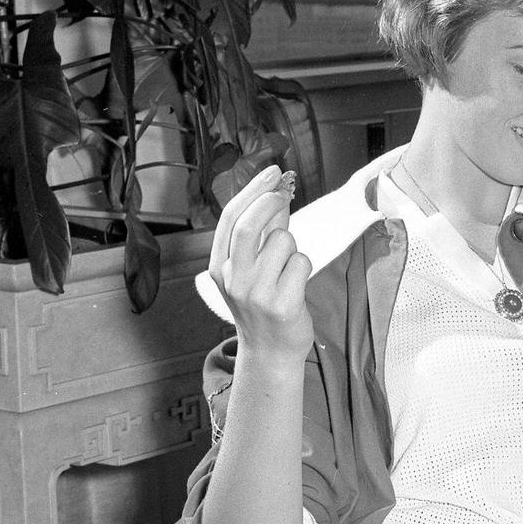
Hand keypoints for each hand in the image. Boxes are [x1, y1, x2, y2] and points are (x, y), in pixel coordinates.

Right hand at [208, 164, 314, 365]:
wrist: (270, 351)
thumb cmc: (264, 304)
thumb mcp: (250, 269)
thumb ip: (261, 234)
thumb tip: (278, 193)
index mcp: (219, 266)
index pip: (231, 218)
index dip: (253, 190)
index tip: (272, 172)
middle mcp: (232, 278)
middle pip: (250, 224)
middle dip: (271, 201)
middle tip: (285, 192)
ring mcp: (255, 293)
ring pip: (283, 242)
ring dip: (293, 248)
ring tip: (287, 271)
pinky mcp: (281, 304)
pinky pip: (301, 263)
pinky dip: (304, 267)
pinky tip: (296, 285)